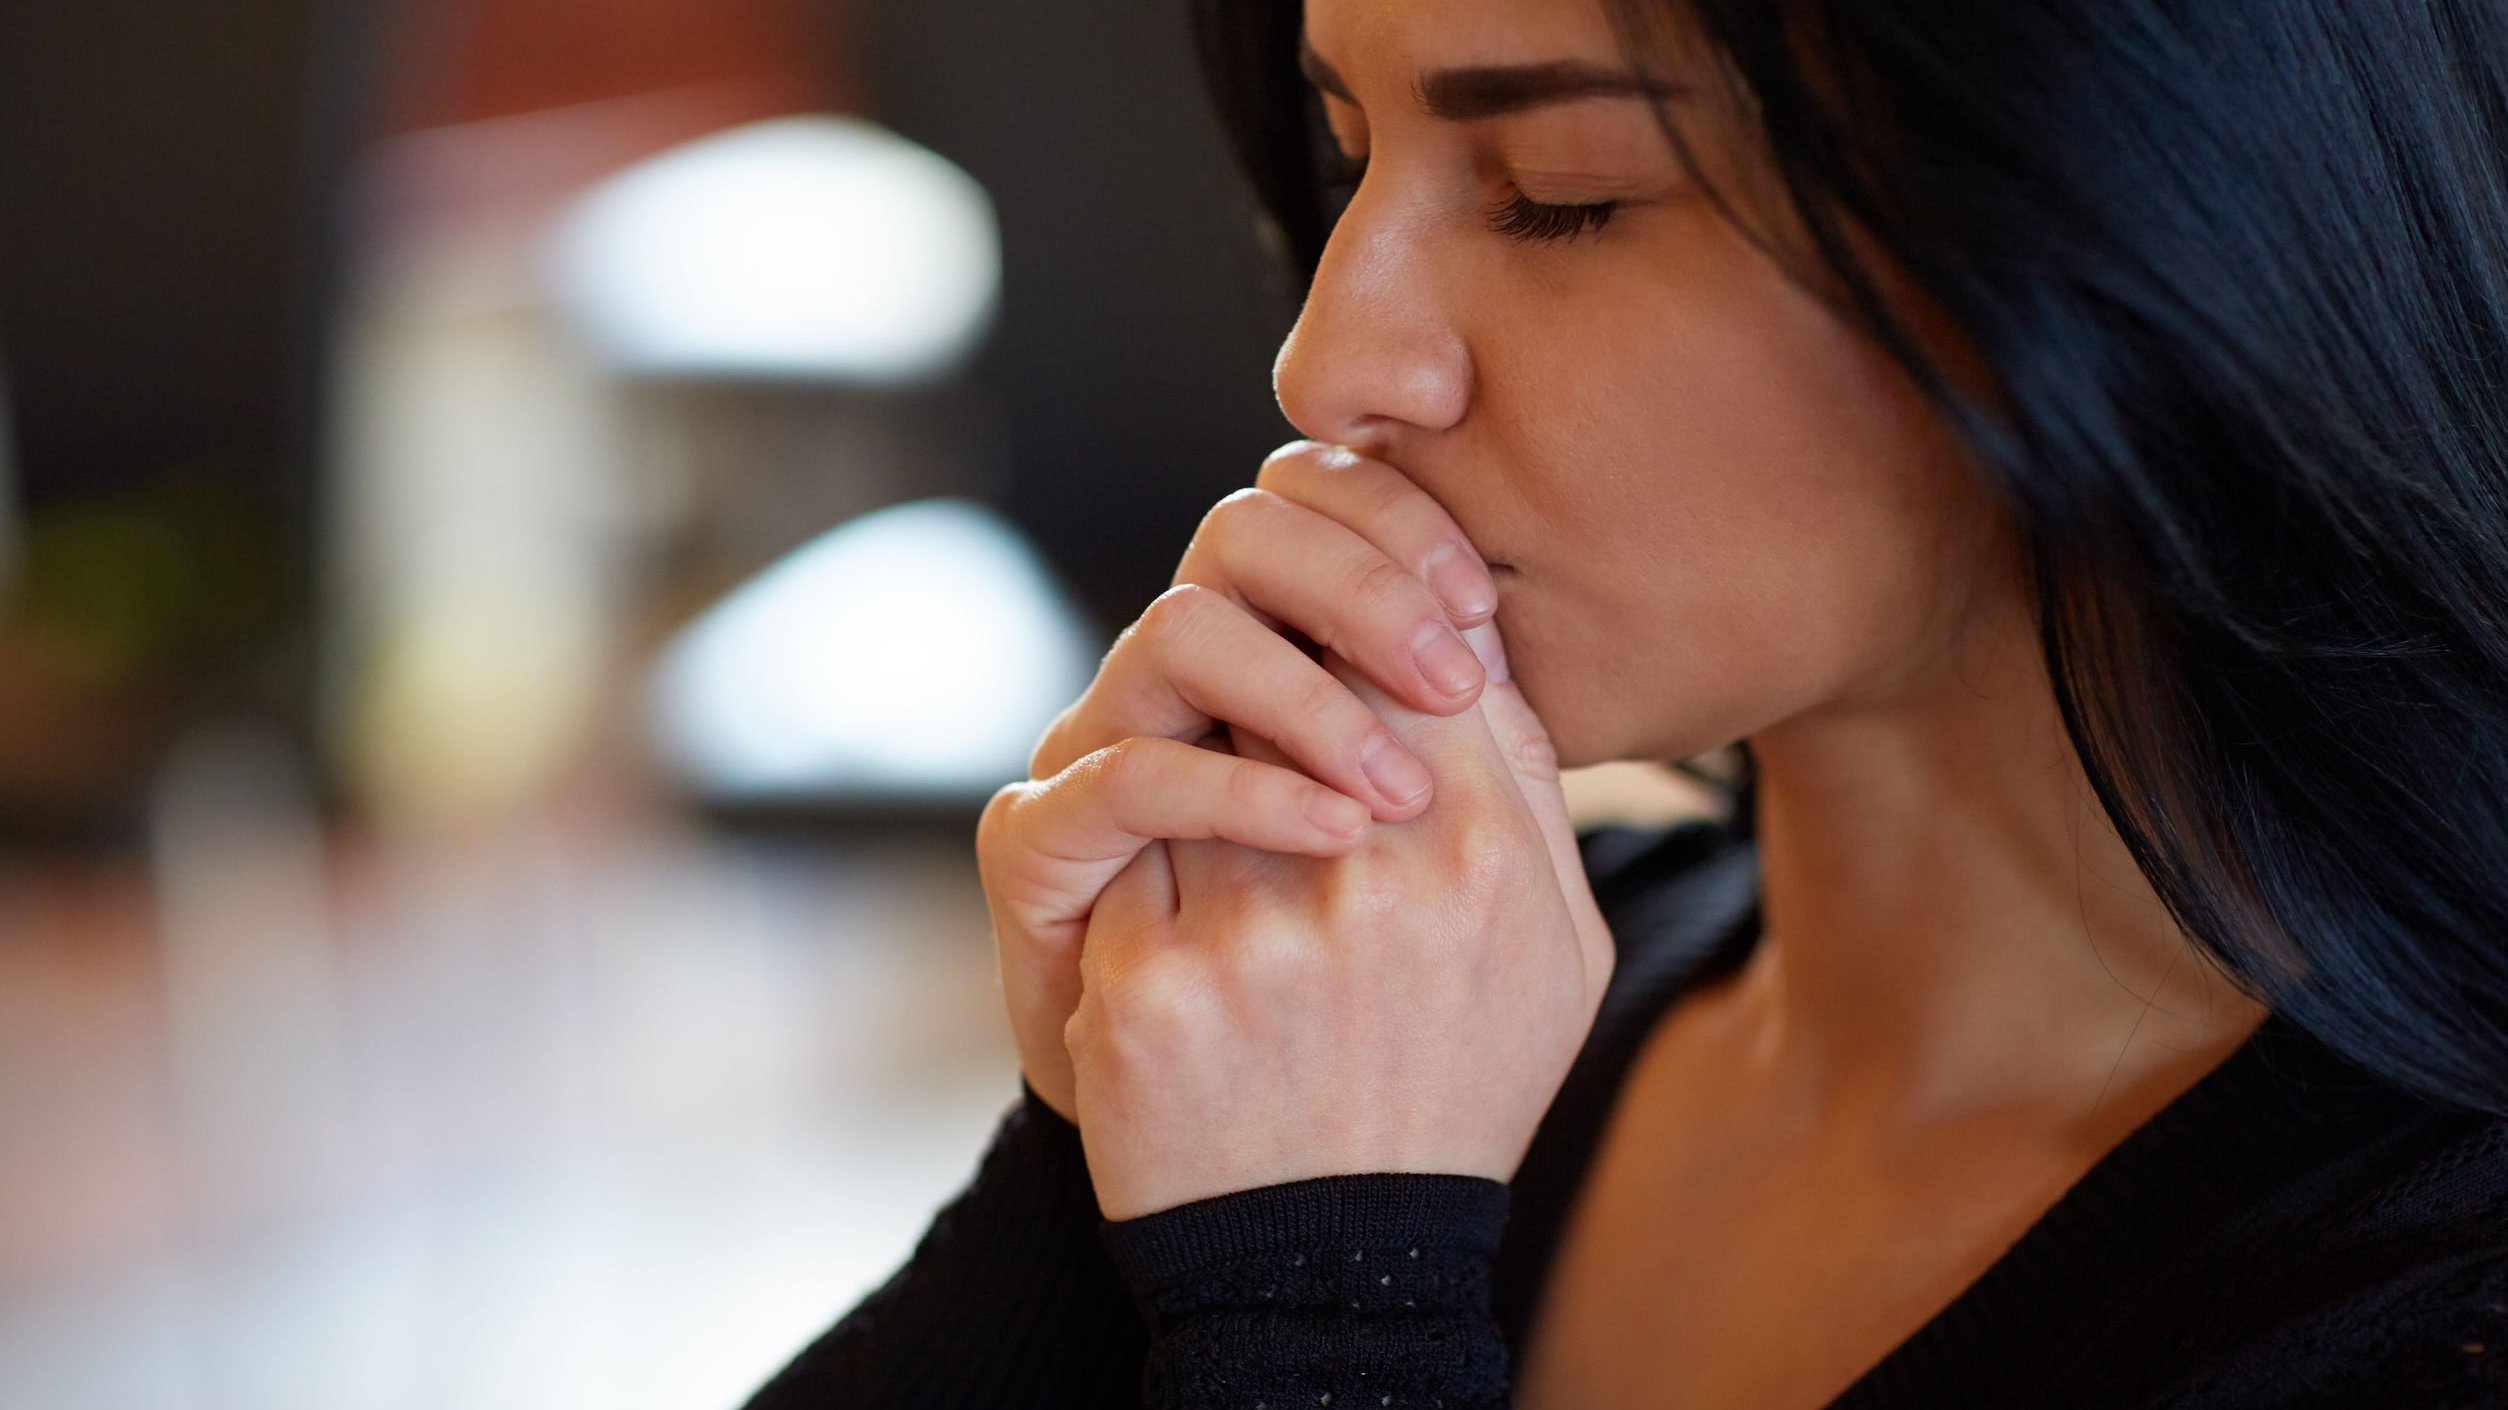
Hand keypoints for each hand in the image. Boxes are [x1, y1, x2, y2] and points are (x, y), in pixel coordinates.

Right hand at [976, 442, 1506, 1120]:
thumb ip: (1495, 772)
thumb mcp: (1472, 898)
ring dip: (1297, 689)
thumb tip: (1514, 648)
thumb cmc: (1376, 1032)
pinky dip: (1232, 794)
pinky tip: (1333, 837)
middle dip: (1361, 578)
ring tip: (1394, 801)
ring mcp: (1101, 756)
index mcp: (1275, 676)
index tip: (1480, 606)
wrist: (1260, 1209)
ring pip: (1187, 630)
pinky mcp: (1039, 846)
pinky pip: (1129, 778)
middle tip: (1450, 672)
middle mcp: (1181, 700)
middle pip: (1252, 536)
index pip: (1321, 518)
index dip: (1400, 526)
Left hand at [1066, 636, 1616, 1219]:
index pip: (1403, 651)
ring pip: (1192, 760)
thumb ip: (1527, 790)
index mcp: (1476, 851)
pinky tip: (1193, 959)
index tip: (1350, 662)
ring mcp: (1240, 924)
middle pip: (1288, 684)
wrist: (1334, 1262)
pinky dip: (1151, 886)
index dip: (1367, 640)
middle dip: (1279, 701)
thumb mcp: (1559, 951)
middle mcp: (1361, 873)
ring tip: (1249, 887)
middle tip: (1278, 748)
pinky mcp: (1142, 978)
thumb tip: (1473, 653)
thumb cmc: (1456, 1086)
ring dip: (1211, 798)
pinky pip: (1124, 861)